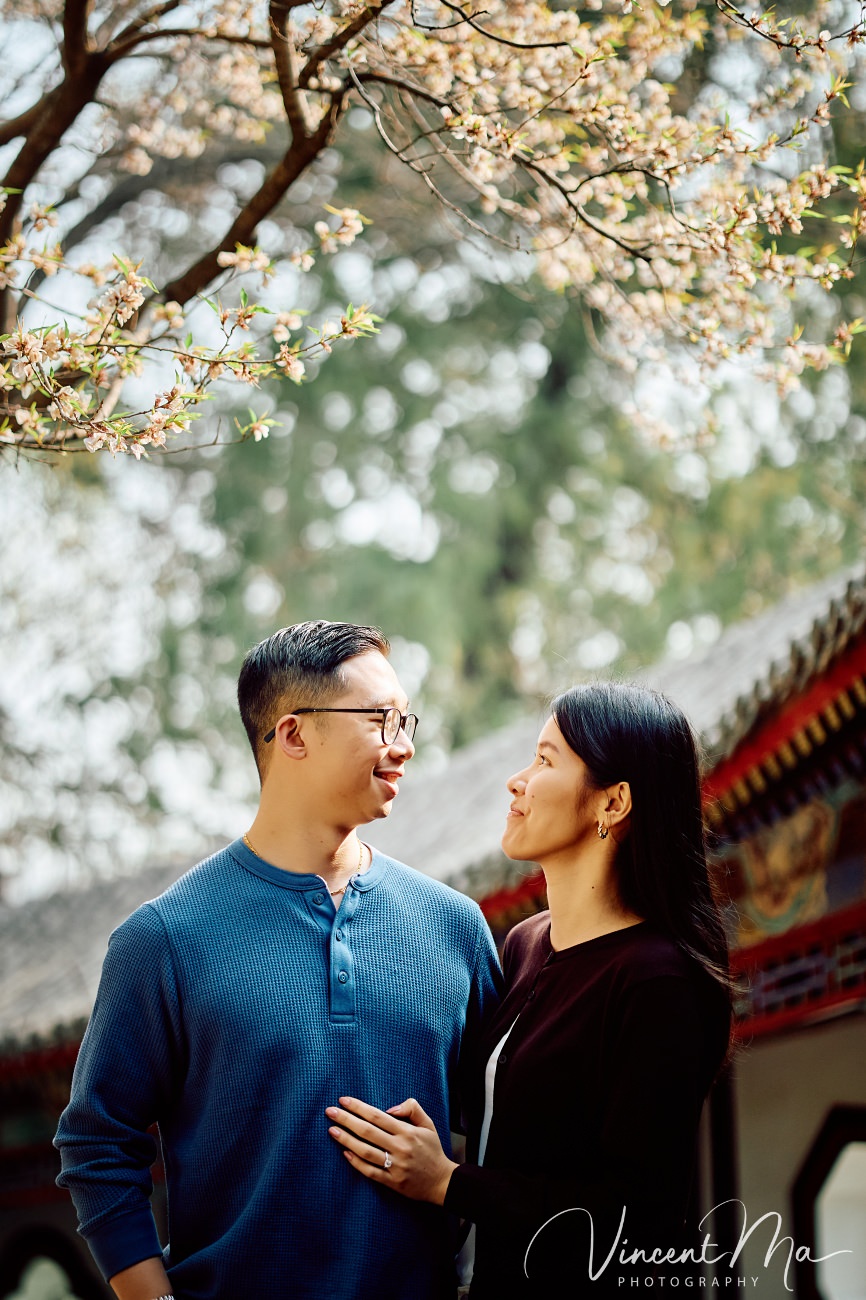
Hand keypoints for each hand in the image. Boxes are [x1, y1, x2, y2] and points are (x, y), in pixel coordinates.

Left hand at [326, 1095, 457, 1204]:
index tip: (343, 1100)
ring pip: (366, 1151)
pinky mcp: (392, 1182)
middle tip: (329, 1111)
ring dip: (346, 1140)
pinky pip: (370, 1172)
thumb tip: (389, 1108)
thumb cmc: (432, 1150)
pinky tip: (345, 1154)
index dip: (359, 1107)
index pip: (377, 1115)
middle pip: (367, 1131)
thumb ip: (412, 1109)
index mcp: (407, 1131)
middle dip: (346, 1120)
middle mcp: (400, 1147)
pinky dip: (356, 1163)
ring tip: (332, 1131)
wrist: (442, 1182)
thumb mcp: (428, 1124)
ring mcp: (395, 1166)